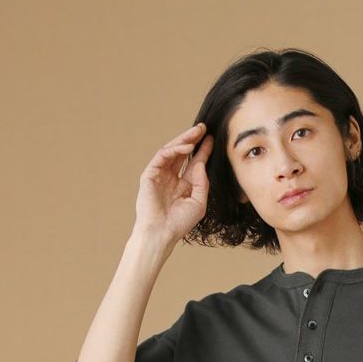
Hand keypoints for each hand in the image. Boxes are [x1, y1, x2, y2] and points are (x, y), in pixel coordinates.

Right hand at [134, 121, 213, 244]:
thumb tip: (201, 163)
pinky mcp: (150, 174)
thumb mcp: (199, 202)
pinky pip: (163, 156)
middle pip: (182, 153)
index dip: (202, 151)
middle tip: (204, 128)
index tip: (212, 139)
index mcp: (183, 186)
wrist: (161, 233)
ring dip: (184, 139)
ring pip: (172, 151)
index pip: (193, 163)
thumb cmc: (180, 223)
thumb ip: (202, 183)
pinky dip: (175, 149)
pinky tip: (187, 146)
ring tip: (197, 132)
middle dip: (193, 139)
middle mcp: (171, 178)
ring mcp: (159, 175)